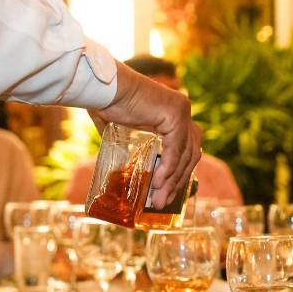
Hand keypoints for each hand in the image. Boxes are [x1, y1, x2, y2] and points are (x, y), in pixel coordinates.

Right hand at [92, 63, 201, 208]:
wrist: (102, 89)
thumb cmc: (107, 104)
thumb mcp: (124, 132)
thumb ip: (132, 148)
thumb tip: (126, 170)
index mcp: (174, 115)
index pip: (186, 150)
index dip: (180, 174)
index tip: (169, 194)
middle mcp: (182, 112)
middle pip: (190, 154)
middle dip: (178, 181)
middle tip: (163, 202)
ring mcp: (182, 111)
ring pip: (186, 154)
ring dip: (172, 180)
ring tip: (158, 198)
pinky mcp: (175, 114)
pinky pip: (176, 148)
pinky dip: (169, 167)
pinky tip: (158, 182)